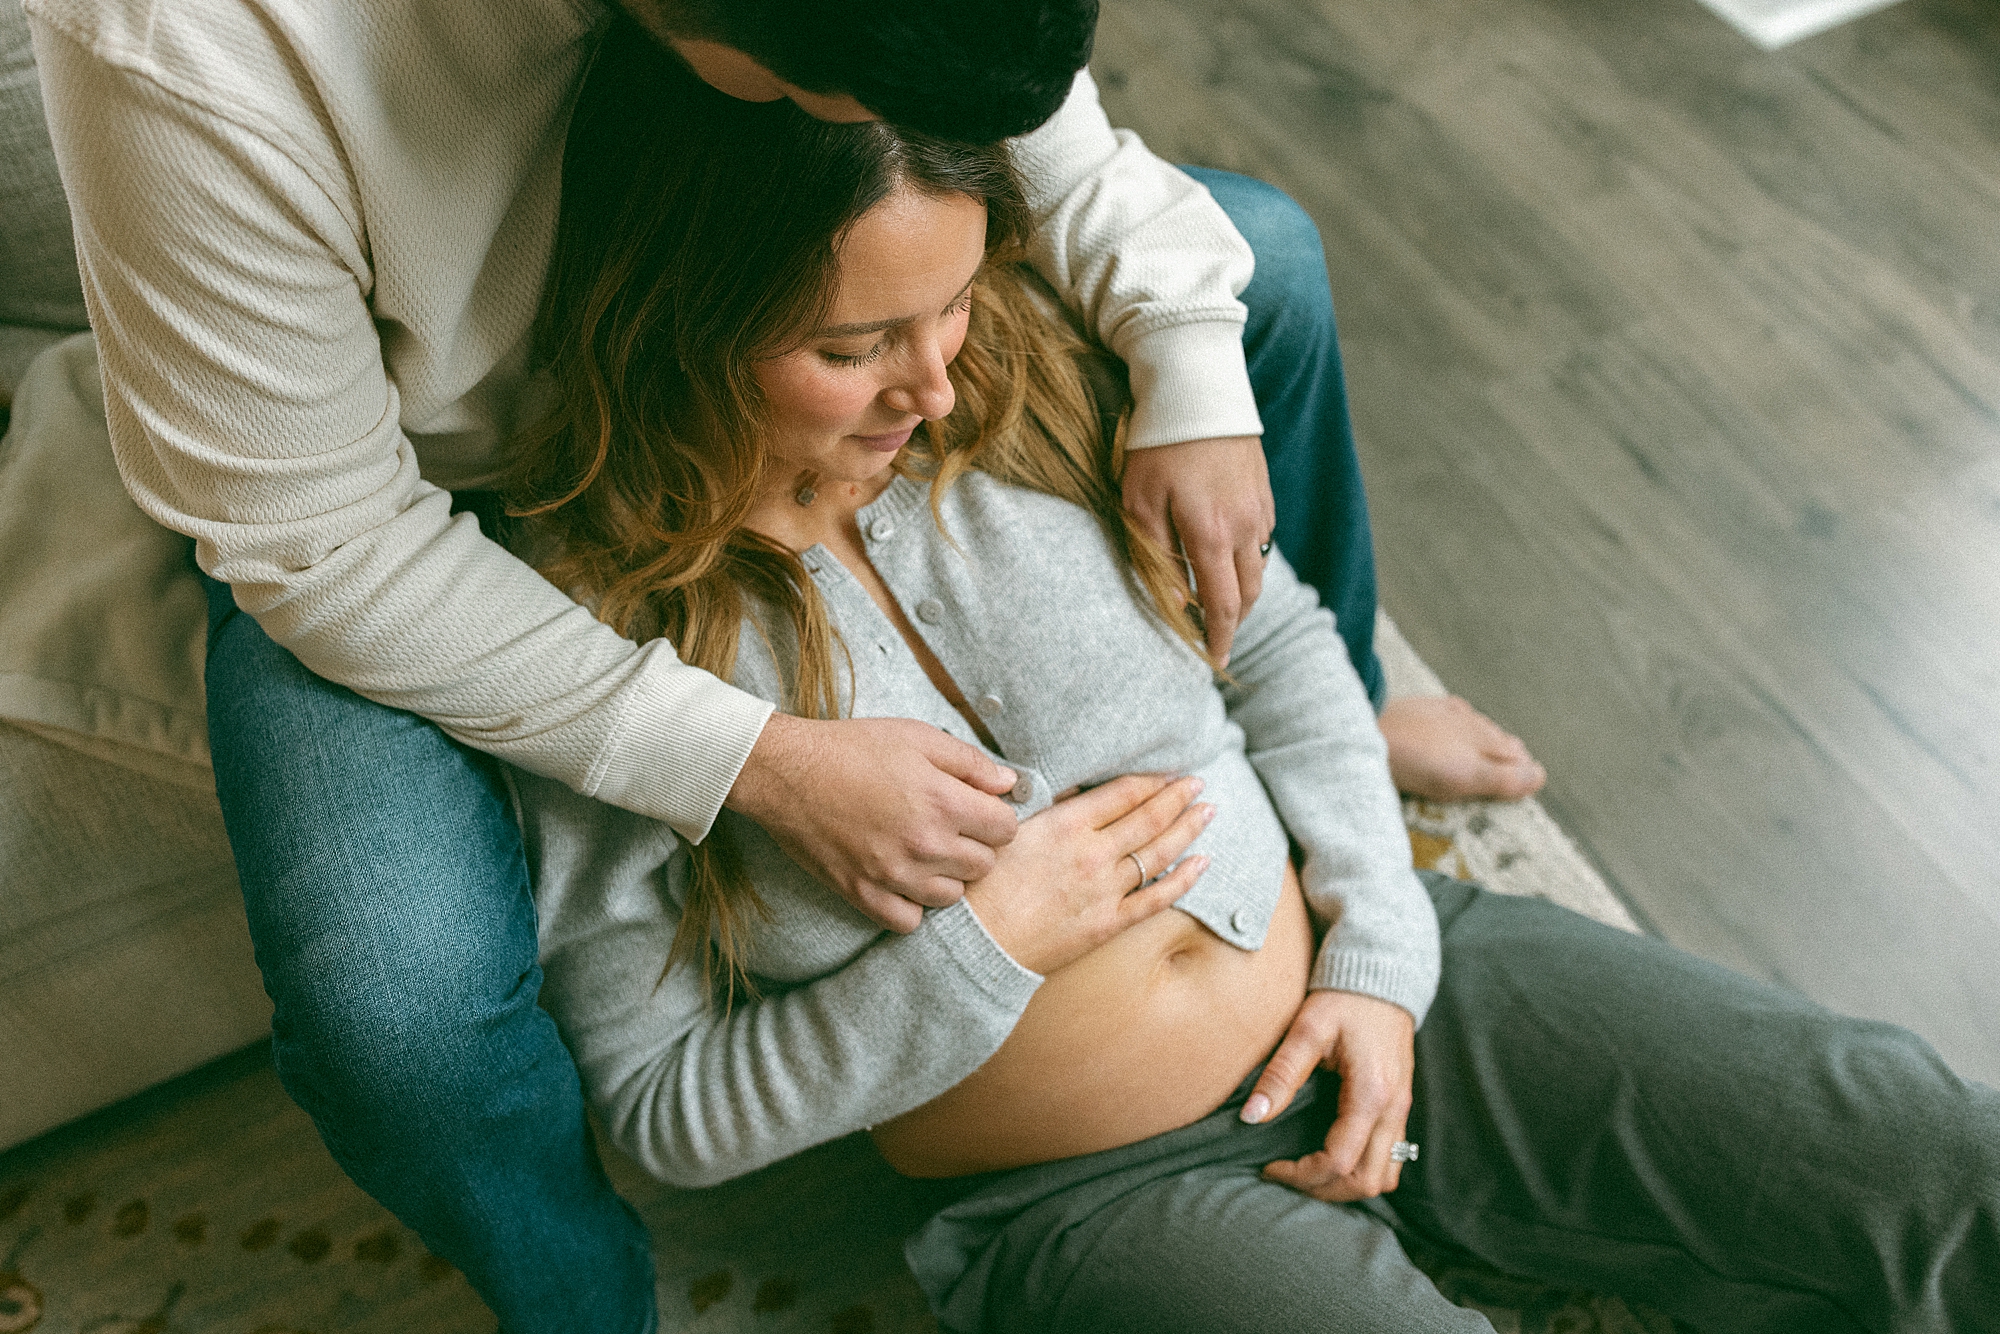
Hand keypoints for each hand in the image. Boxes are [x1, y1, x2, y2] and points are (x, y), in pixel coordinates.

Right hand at [725, 713, 1018, 932]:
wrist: (788, 773)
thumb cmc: (853, 748)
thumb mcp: (918, 737)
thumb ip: (970, 762)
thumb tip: (1008, 784)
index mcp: (943, 802)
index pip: (1006, 830)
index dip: (997, 817)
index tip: (979, 809)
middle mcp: (925, 845)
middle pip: (984, 866)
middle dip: (976, 845)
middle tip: (951, 827)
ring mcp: (893, 875)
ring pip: (952, 896)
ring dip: (947, 876)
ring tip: (927, 852)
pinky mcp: (863, 893)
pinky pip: (909, 921)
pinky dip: (912, 905)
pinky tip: (903, 879)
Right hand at [963, 773, 1211, 974]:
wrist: (977, 943)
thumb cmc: (984, 885)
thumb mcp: (1011, 831)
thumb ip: (1049, 809)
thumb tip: (1078, 790)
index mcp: (1067, 824)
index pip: (1123, 793)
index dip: (1152, 780)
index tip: (1170, 770)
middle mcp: (1094, 853)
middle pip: (1149, 818)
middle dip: (1178, 797)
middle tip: (1199, 782)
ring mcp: (1105, 890)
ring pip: (1159, 853)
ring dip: (1188, 829)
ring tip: (1208, 811)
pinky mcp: (1109, 923)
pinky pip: (1157, 898)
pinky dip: (1185, 880)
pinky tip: (1203, 863)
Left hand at [1121, 436, 1275, 665]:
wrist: (1197, 388)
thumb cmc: (1157, 444)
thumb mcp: (1139, 502)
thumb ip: (1156, 556)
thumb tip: (1174, 603)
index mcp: (1210, 536)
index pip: (1221, 606)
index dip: (1218, 639)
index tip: (1214, 662)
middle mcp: (1244, 527)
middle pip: (1248, 594)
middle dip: (1233, 623)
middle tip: (1216, 640)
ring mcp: (1258, 508)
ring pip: (1258, 568)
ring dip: (1242, 593)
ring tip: (1221, 605)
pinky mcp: (1263, 490)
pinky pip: (1262, 538)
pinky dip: (1248, 559)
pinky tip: (1229, 559)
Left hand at [1248, 989, 1415, 1201]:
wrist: (1382, 975)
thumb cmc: (1343, 999)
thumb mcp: (1307, 1030)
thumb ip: (1281, 1074)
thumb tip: (1251, 1117)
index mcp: (1371, 1094)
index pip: (1339, 1161)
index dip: (1301, 1175)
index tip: (1270, 1167)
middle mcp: (1394, 1110)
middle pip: (1366, 1181)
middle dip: (1323, 1189)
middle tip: (1286, 1176)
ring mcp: (1402, 1111)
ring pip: (1384, 1177)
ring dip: (1346, 1185)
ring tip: (1307, 1171)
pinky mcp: (1401, 1107)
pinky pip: (1390, 1159)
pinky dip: (1362, 1170)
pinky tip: (1331, 1157)